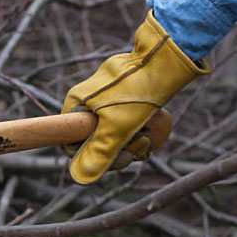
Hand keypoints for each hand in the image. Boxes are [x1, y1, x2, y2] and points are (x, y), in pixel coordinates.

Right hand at [62, 11, 210, 183]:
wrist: (165, 59)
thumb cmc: (137, 93)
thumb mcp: (117, 129)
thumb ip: (99, 153)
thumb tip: (79, 177)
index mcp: (76, 103)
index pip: (71, 140)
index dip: (90, 156)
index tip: (112, 156)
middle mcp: (85, 97)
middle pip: (93, 139)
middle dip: (117, 149)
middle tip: (136, 149)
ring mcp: (104, 94)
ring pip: (111, 130)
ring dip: (130, 140)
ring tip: (146, 136)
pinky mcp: (121, 91)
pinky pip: (123, 118)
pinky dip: (136, 127)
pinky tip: (149, 129)